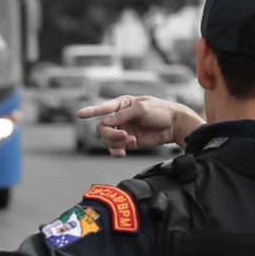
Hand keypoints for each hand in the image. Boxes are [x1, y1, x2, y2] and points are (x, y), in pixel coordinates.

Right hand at [76, 95, 205, 156]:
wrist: (174, 126)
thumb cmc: (160, 112)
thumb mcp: (141, 109)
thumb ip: (123, 116)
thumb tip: (106, 123)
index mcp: (122, 104)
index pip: (103, 108)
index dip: (91, 111)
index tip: (79, 114)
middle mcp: (120, 117)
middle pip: (102, 128)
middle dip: (110, 133)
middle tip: (124, 136)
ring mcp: (123, 130)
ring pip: (107, 140)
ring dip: (117, 142)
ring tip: (131, 140)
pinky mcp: (129, 142)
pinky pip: (115, 148)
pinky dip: (117, 151)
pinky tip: (125, 151)